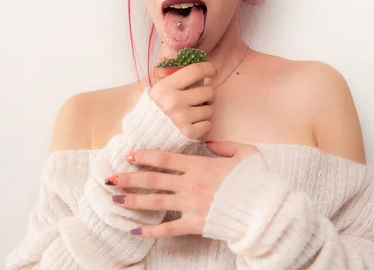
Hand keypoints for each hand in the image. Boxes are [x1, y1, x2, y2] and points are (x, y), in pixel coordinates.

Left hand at [108, 140, 257, 237]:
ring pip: (155, 202)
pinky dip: (150, 230)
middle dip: (129, 178)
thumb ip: (224, 145)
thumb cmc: (256, 179)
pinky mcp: (195, 225)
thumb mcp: (244, 152)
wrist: (263, 208)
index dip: (145, 156)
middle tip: (110, 178)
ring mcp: (191, 205)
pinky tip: (135, 230)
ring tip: (115, 200)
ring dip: (132, 200)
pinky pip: (168, 229)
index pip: (165, 159)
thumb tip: (208, 142)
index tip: (129, 155)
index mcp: (200, 165)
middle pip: (153, 179)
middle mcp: (190, 184)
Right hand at [149, 62, 217, 140]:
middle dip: (207, 94)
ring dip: (205, 111)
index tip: (212, 71)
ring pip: (210, 109)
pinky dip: (203, 125)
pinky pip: (208, 125)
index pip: (195, 71)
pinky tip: (192, 124)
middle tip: (199, 98)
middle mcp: (173, 102)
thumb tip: (188, 61)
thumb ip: (171, 76)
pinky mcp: (188, 134)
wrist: (142, 135)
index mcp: (165, 87)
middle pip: (208, 91)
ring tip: (193, 113)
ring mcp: (181, 119)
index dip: (208, 68)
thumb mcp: (156, 89)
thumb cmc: (152, 110)